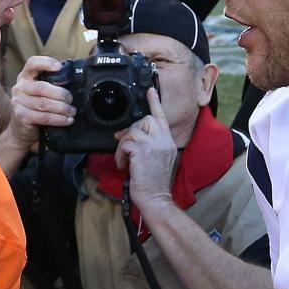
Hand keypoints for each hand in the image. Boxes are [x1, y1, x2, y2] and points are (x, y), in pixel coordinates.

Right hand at [8, 55, 74, 148]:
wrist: (22, 130)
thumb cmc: (37, 108)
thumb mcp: (42, 93)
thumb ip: (52, 84)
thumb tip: (74, 79)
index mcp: (25, 77)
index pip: (32, 64)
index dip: (46, 63)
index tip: (59, 67)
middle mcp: (20, 87)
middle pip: (41, 87)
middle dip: (61, 94)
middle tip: (71, 99)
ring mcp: (18, 102)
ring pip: (44, 103)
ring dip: (62, 108)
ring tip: (72, 111)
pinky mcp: (21, 116)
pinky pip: (43, 117)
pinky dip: (58, 119)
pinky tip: (67, 120)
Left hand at [113, 88, 176, 214]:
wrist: (156, 198)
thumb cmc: (155, 183)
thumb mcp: (158, 160)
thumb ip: (149, 146)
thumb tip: (130, 137)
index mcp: (168, 142)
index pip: (162, 118)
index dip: (155, 103)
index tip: (150, 90)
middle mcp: (164, 140)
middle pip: (146, 120)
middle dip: (132, 130)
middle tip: (124, 142)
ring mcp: (155, 145)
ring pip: (133, 131)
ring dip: (123, 146)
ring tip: (124, 160)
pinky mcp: (143, 151)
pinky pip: (125, 144)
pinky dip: (120, 155)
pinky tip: (122, 165)